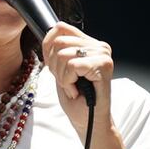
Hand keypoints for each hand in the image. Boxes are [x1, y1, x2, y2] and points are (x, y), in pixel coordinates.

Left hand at [42, 22, 124, 148]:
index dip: (47, 46)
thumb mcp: (61, 68)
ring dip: (62, 77)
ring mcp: (103, 55)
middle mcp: (99, 46)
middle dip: (54, 66)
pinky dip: (68, 82)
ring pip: (63, 55)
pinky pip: (72, 66)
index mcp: (89, 43)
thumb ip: (58, 50)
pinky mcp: (103, 66)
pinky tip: (77, 90)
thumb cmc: (76, 97)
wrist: (88, 121)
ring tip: (73, 86)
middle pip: (58, 42)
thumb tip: (46, 33)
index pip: (60, 27)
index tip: (53, 66)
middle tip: (66, 81)